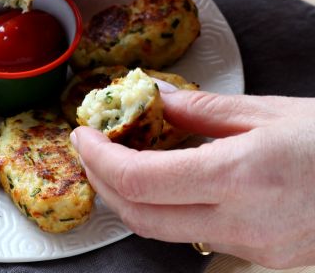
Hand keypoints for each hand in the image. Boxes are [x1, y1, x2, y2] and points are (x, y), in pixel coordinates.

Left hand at [71, 84, 314, 268]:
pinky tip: (164, 182)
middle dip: (102, 182)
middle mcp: (240, 221)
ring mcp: (249, 245)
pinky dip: (163, 209)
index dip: (98, 158)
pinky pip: (191, 236)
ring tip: (118, 162)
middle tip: (91, 149)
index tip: (84, 135)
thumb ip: (201, 108)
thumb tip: (154, 96)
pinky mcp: (258, 255)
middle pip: (138, 215)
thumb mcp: (268, 111)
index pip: (139, 180)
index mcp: (239, 176)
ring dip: (128, 199)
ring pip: (160, 230)